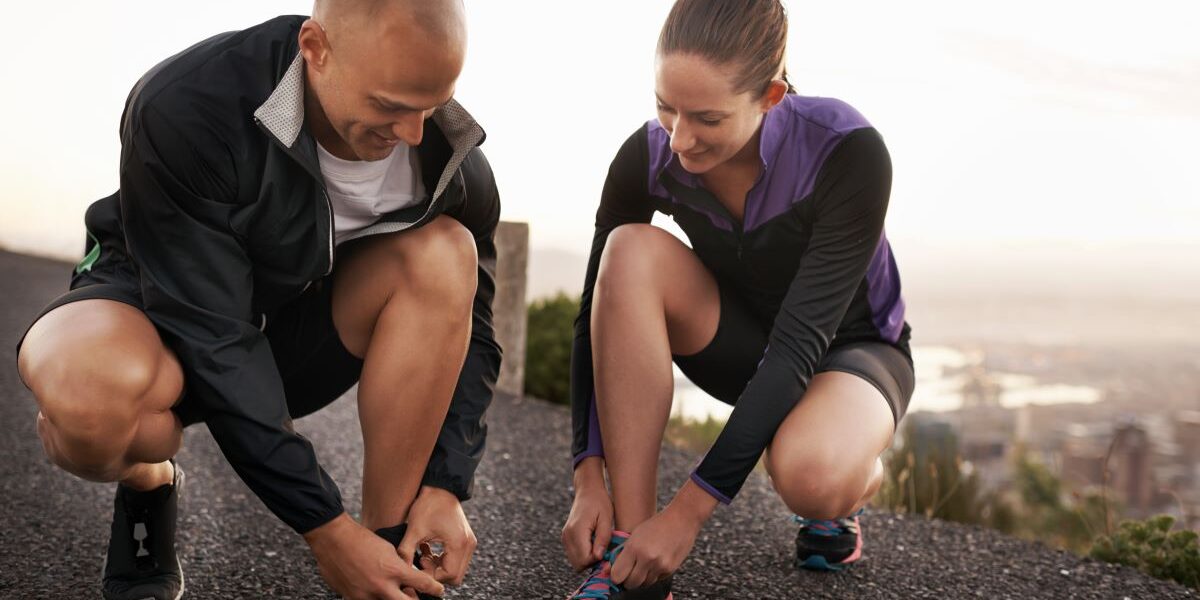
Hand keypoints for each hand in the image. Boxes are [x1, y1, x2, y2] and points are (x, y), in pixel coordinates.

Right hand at [304, 513, 444, 599]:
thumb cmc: (361, 539)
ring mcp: (365, 595)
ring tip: (392, 591)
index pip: (422, 584)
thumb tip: (406, 577)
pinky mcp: (351, 598)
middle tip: (416, 596)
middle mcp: (381, 586)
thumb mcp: (388, 549)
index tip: (439, 591)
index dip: (434, 589)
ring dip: (392, 599)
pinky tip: (372, 588)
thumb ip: (398, 566)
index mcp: (393, 570)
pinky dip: (373, 598)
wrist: (334, 539)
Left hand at [398, 486, 477, 586]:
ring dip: (439, 567)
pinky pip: (456, 560)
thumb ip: (406, 552)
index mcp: (458, 543)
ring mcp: (469, 543)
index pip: (449, 575)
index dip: (432, 575)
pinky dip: (443, 560)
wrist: (440, 487)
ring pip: (456, 570)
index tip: (419, 565)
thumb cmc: (428, 505)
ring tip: (424, 554)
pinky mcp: (465, 540)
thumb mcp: (414, 530)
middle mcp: (468, 545)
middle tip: (422, 560)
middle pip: (455, 576)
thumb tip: (401, 569)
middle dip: (436, 573)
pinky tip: (429, 549)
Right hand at [561, 458, 613, 570]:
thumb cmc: (600, 502)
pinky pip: (574, 555)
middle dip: (592, 562)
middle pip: (578, 564)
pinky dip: (583, 554)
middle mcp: (567, 536)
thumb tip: (599, 557)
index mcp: (577, 530)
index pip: (584, 559)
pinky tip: (593, 543)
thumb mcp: (606, 519)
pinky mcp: (565, 537)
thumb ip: (603, 538)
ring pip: (575, 562)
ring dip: (587, 559)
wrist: (588, 490)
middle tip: (604, 550)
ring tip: (598, 545)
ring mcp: (565, 537)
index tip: (607, 553)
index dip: (597, 560)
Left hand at [610, 479, 716, 588]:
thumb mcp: (635, 535)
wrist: (682, 519)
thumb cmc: (656, 524)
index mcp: (634, 547)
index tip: (617, 573)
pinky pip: (656, 580)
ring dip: (641, 578)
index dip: (616, 576)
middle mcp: (647, 558)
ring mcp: (660, 565)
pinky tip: (655, 562)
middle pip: (630, 584)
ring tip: (644, 564)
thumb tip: (608, 571)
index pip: (617, 575)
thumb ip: (621, 554)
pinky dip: (653, 575)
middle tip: (629, 571)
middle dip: (627, 580)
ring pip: (644, 584)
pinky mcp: (670, 569)